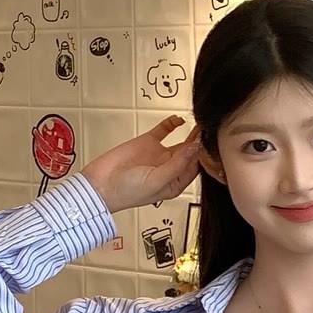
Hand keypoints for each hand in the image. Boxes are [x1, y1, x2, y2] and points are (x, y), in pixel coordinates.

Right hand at [81, 115, 200, 212]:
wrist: (100, 184)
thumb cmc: (126, 192)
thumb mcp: (157, 181)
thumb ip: (177, 164)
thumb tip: (195, 148)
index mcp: (174, 184)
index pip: (196, 168)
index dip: (204, 157)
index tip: (212, 145)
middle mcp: (169, 170)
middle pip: (191, 155)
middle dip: (201, 144)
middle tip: (211, 131)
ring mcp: (159, 155)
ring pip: (181, 142)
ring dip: (192, 134)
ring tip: (202, 124)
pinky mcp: (147, 143)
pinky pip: (163, 131)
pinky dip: (172, 124)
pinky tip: (180, 119)